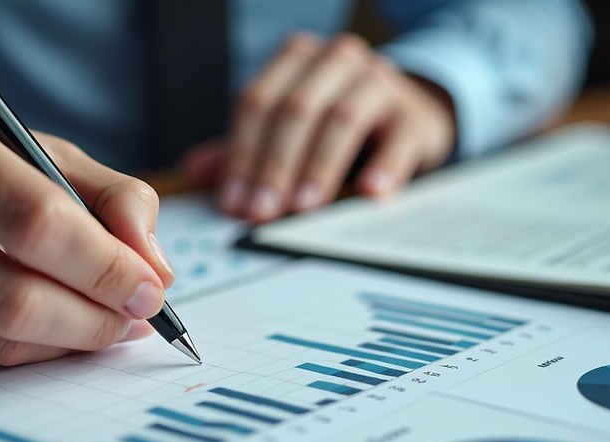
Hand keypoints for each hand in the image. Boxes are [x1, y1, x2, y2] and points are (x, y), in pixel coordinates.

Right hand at [0, 105, 174, 365]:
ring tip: (104, 321)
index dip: (107, 265)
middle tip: (138, 317)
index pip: (38, 221)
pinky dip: (28, 351)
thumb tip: (155, 268)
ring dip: (71, 341)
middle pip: (17, 299)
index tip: (151, 286)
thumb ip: (109, 196)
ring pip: (0, 342)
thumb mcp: (30, 148)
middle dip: (97, 318)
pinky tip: (46, 328)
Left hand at [185, 33, 455, 221]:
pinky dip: (384, 167)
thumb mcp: (291, 129)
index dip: (242, 154)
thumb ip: (245, 148)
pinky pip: (398, 139)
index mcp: (296, 59)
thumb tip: (195, 171)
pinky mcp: (414, 114)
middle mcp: (336, 60)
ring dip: (318, 167)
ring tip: (303, 208)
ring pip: (342, 119)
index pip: (257, 102)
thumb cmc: (339, 122)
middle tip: (262, 213)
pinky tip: (369, 192)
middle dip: (275, 166)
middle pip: (295, 110)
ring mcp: (379, 82)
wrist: (409, 113)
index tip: (234, 202)